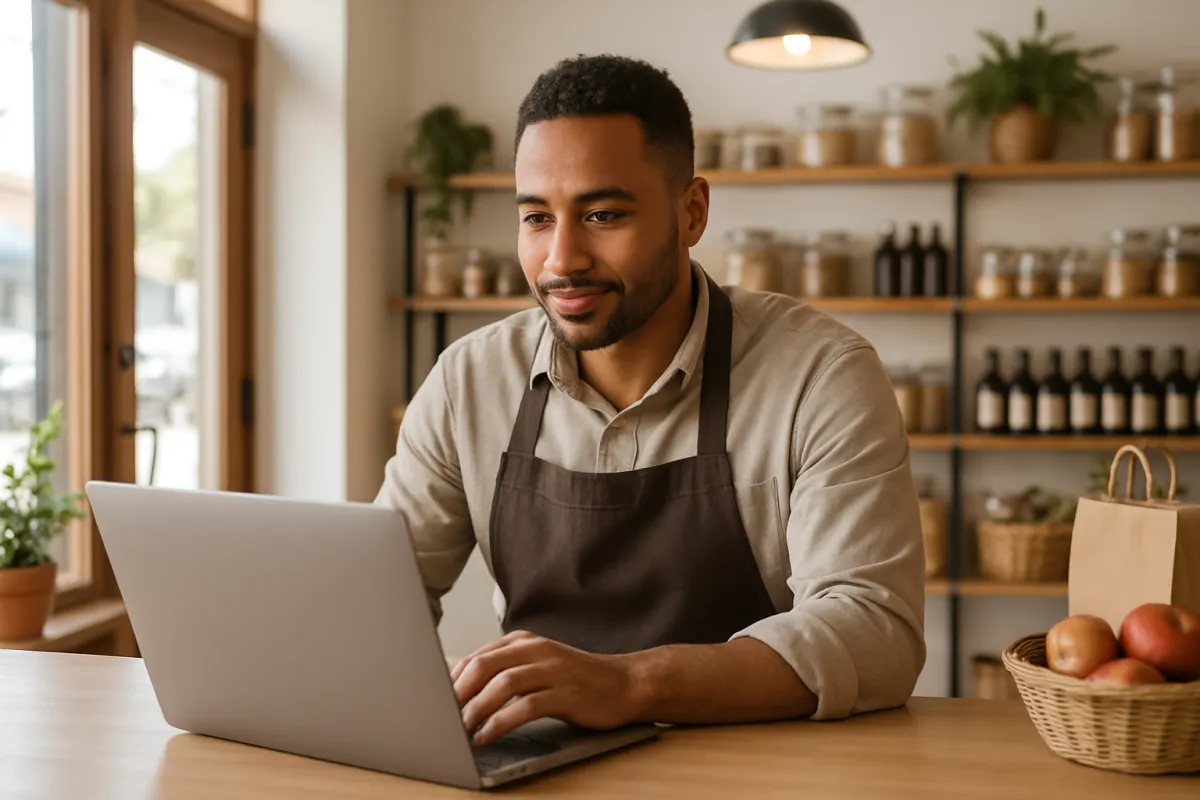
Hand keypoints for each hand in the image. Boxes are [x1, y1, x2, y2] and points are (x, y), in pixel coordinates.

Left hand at [450, 630, 642, 745]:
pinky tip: (488, 736)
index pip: (478, 656)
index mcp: (524, 641)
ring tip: (460, 730)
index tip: (436, 702)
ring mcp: (552, 670)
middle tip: (441, 717)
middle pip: (485, 665)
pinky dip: (501, 722)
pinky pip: (526, 707)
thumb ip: (506, 670)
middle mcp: (536, 650)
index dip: (453, 680)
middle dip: (458, 693)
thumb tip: (464, 691)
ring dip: (476, 709)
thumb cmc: (576, 679)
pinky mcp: (566, 694)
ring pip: (502, 685)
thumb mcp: (538, 665)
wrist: (625, 683)